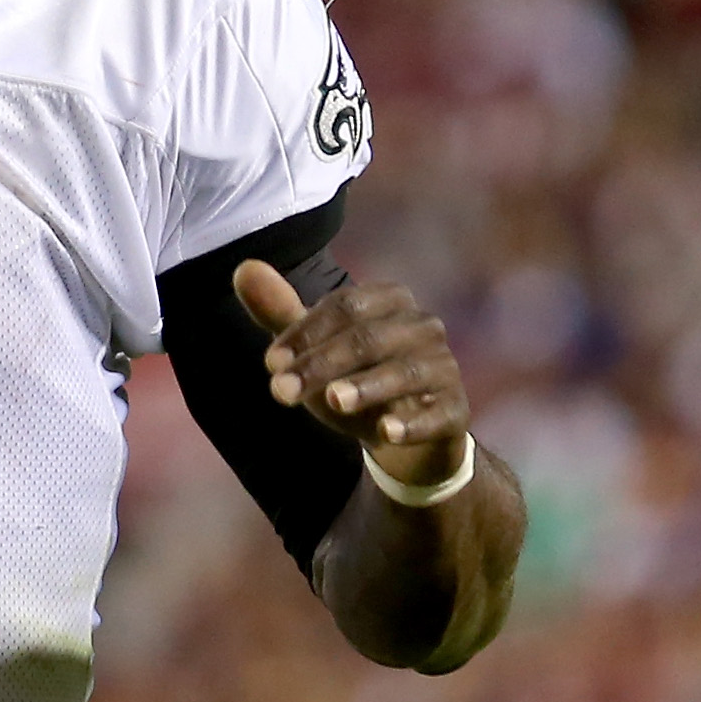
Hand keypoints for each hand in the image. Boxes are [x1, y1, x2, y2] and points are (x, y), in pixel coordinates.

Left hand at [232, 261, 468, 485]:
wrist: (404, 433)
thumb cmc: (352, 377)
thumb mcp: (314, 348)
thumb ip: (281, 312)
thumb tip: (243, 268)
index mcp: (389, 300)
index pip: (344, 306)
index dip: (305, 333)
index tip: (270, 363)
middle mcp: (422, 326)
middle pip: (368, 338)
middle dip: (321, 365)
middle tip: (281, 391)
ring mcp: (444, 367)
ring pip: (404, 372)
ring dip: (365, 387)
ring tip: (332, 402)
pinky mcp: (456, 409)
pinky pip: (439, 412)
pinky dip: (413, 422)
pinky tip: (386, 432)